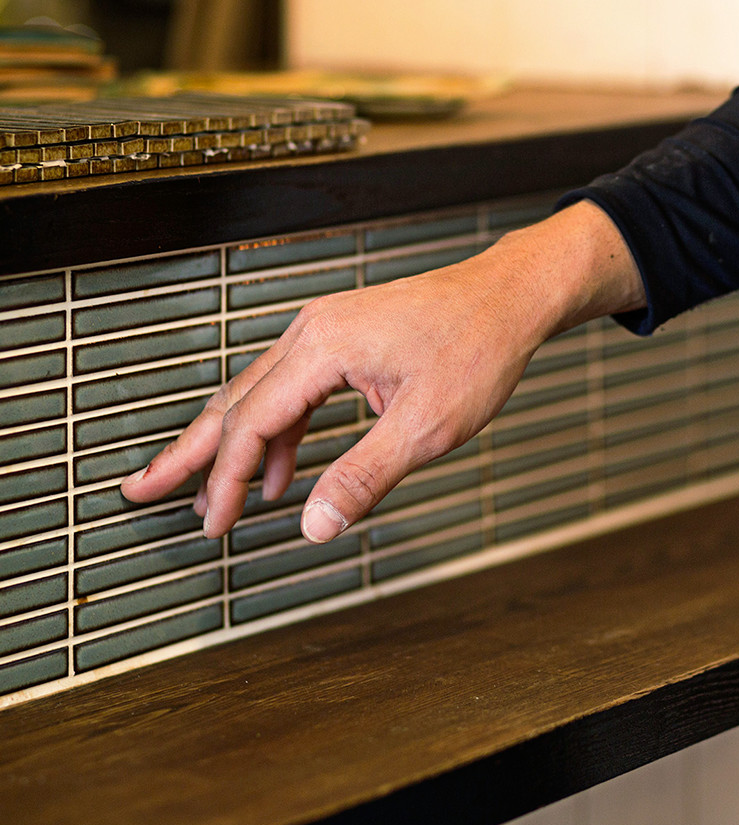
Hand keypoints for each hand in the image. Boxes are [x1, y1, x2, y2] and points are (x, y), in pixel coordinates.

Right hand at [120, 201, 643, 541]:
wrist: (508, 299)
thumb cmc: (476, 346)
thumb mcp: (425, 426)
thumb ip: (364, 477)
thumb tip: (314, 526)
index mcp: (323, 348)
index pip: (253, 423)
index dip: (228, 481)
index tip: (213, 525)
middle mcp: (314, 334)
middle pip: (235, 402)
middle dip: (191, 452)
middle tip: (145, 488)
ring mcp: (327, 335)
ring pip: (260, 397)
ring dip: (235, 448)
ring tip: (213, 496)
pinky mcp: (344, 343)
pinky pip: (295, 393)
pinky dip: (281, 435)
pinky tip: (282, 472)